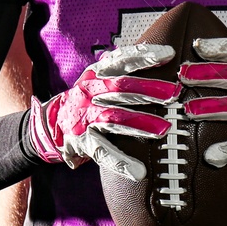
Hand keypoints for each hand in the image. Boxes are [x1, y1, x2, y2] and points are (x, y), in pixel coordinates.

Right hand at [29, 43, 180, 181]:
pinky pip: (102, 151)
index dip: (144, 56)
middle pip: (120, 88)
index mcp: (96, 74)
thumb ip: (123, 69)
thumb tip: (164, 54)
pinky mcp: (82, 141)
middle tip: (173, 93)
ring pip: (114, 118)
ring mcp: (85, 117)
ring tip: (164, 129)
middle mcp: (89, 92)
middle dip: (148, 89)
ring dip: (140, 123)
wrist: (52, 123)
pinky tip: (138, 171)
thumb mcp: (99, 77)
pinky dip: (120, 161)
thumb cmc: (88, 98)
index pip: (121, 60)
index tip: (168, 54)